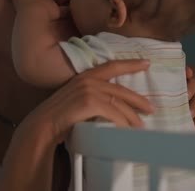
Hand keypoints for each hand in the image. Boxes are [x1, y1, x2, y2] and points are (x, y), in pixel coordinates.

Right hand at [19, 60, 154, 144]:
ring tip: (140, 126)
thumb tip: (112, 105)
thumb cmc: (59, 116)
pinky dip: (122, 124)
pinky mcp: (90, 102)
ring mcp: (89, 90)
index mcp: (85, 76)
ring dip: (132, 116)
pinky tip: (127, 131)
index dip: (131, 64)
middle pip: (121, 89)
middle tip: (151, 108)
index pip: (112, 66)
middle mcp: (88, 80)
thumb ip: (92, 97)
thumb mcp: (76, 99)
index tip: (147, 63)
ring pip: (119, 103)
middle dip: (138, 100)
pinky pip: (113, 113)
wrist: (43, 125)